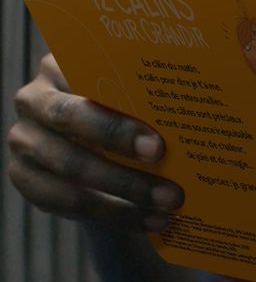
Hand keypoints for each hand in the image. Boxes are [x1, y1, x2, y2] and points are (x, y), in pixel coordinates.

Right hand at [7, 53, 183, 231]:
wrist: (98, 148)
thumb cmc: (128, 107)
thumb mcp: (135, 92)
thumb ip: (149, 90)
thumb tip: (206, 93)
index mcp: (60, 62)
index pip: (83, 72)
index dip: (117, 98)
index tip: (156, 131)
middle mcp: (33, 98)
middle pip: (71, 117)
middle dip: (119, 140)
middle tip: (162, 156)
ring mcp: (23, 139)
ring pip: (72, 167)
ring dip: (126, 188)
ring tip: (171, 201)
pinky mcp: (24, 178)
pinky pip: (68, 202)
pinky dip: (116, 213)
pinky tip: (152, 219)